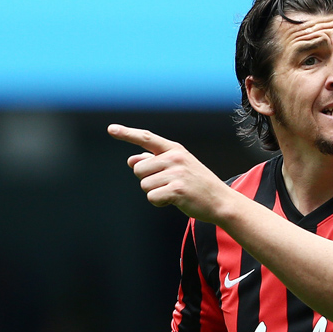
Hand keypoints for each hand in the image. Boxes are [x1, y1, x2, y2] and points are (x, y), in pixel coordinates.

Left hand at [108, 124, 231, 222]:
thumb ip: (154, 162)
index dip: (127, 134)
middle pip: (139, 169)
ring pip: (144, 185)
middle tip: (168, 184)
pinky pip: (152, 197)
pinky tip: (175, 201)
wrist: (221, 201)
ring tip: (174, 192)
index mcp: (174, 150)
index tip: (111, 129)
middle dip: (148, 180)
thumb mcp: (178, 168)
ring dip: (155, 192)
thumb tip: (131, 160)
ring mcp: (176, 173)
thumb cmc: (197, 185)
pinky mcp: (177, 190)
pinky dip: (159, 202)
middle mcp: (175, 158)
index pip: (146, 138)